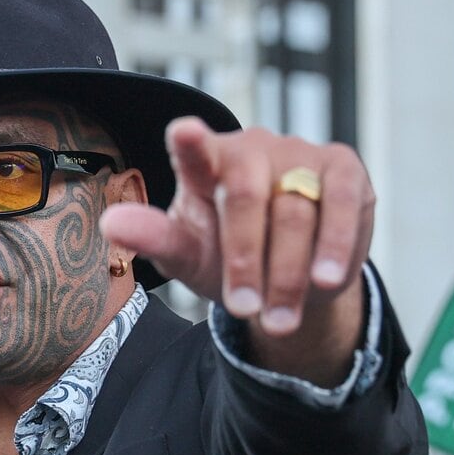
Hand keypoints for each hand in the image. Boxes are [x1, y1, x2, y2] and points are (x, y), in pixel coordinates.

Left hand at [102, 119, 372, 379]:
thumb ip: (155, 238)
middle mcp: (252, 148)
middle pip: (245, 195)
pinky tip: (326, 281)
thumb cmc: (226, 255)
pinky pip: (342, 205)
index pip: (193, 149)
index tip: (184, 133)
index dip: (190, 142)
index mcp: (205, 162)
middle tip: (243, 310)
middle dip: (245, 259)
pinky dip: (336, 246)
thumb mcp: (188, 254)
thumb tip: (110, 223)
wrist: (287, 273)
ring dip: (288, 273)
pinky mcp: (343, 168)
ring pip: (296, 210)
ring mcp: (299, 153)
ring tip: (279, 320)